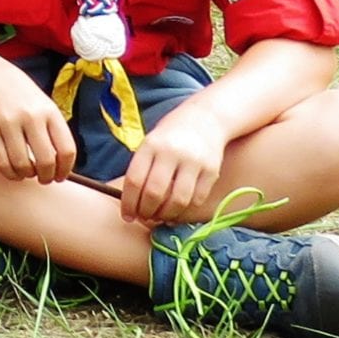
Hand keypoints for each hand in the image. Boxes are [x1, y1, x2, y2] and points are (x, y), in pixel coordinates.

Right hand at [0, 56, 76, 183]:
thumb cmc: (18, 94)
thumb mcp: (42, 104)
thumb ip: (53, 130)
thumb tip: (62, 164)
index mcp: (49, 111)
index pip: (66, 150)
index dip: (65, 169)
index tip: (61, 176)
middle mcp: (31, 116)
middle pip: (46, 161)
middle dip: (46, 176)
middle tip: (43, 179)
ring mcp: (8, 122)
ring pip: (22, 164)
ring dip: (26, 175)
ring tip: (26, 173)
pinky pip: (1, 161)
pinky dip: (9, 173)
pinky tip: (12, 172)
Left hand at [120, 104, 226, 224]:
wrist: (206, 118)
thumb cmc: (171, 135)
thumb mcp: (150, 143)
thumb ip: (142, 168)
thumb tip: (132, 203)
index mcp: (151, 145)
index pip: (134, 179)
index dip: (128, 203)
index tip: (127, 216)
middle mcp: (171, 153)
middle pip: (154, 192)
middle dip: (146, 212)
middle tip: (143, 219)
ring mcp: (193, 162)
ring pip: (177, 200)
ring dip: (166, 215)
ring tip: (159, 217)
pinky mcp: (211, 171)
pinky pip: (197, 199)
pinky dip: (185, 210)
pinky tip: (177, 211)